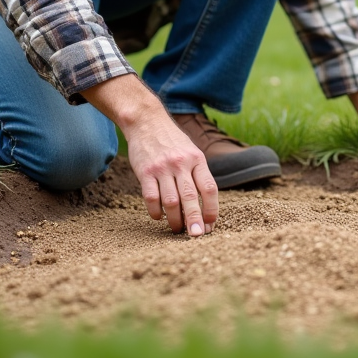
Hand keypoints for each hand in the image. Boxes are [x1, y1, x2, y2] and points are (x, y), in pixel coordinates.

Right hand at [81, 75, 217, 235]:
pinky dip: (156, 211)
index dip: (212, 208)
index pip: (209, 188)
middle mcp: (181, 164)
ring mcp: (162, 168)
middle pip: (191, 197)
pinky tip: (158, 216)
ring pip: (171, 201)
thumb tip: (205, 205)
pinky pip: (151, 197)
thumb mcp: (191, 151)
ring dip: (175, 219)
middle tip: (197, 236)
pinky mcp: (145, 172)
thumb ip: (198, 174)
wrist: (147, 122)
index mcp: (197, 160)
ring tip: (177, 229)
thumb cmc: (172, 141)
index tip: (211, 223)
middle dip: (195, 219)